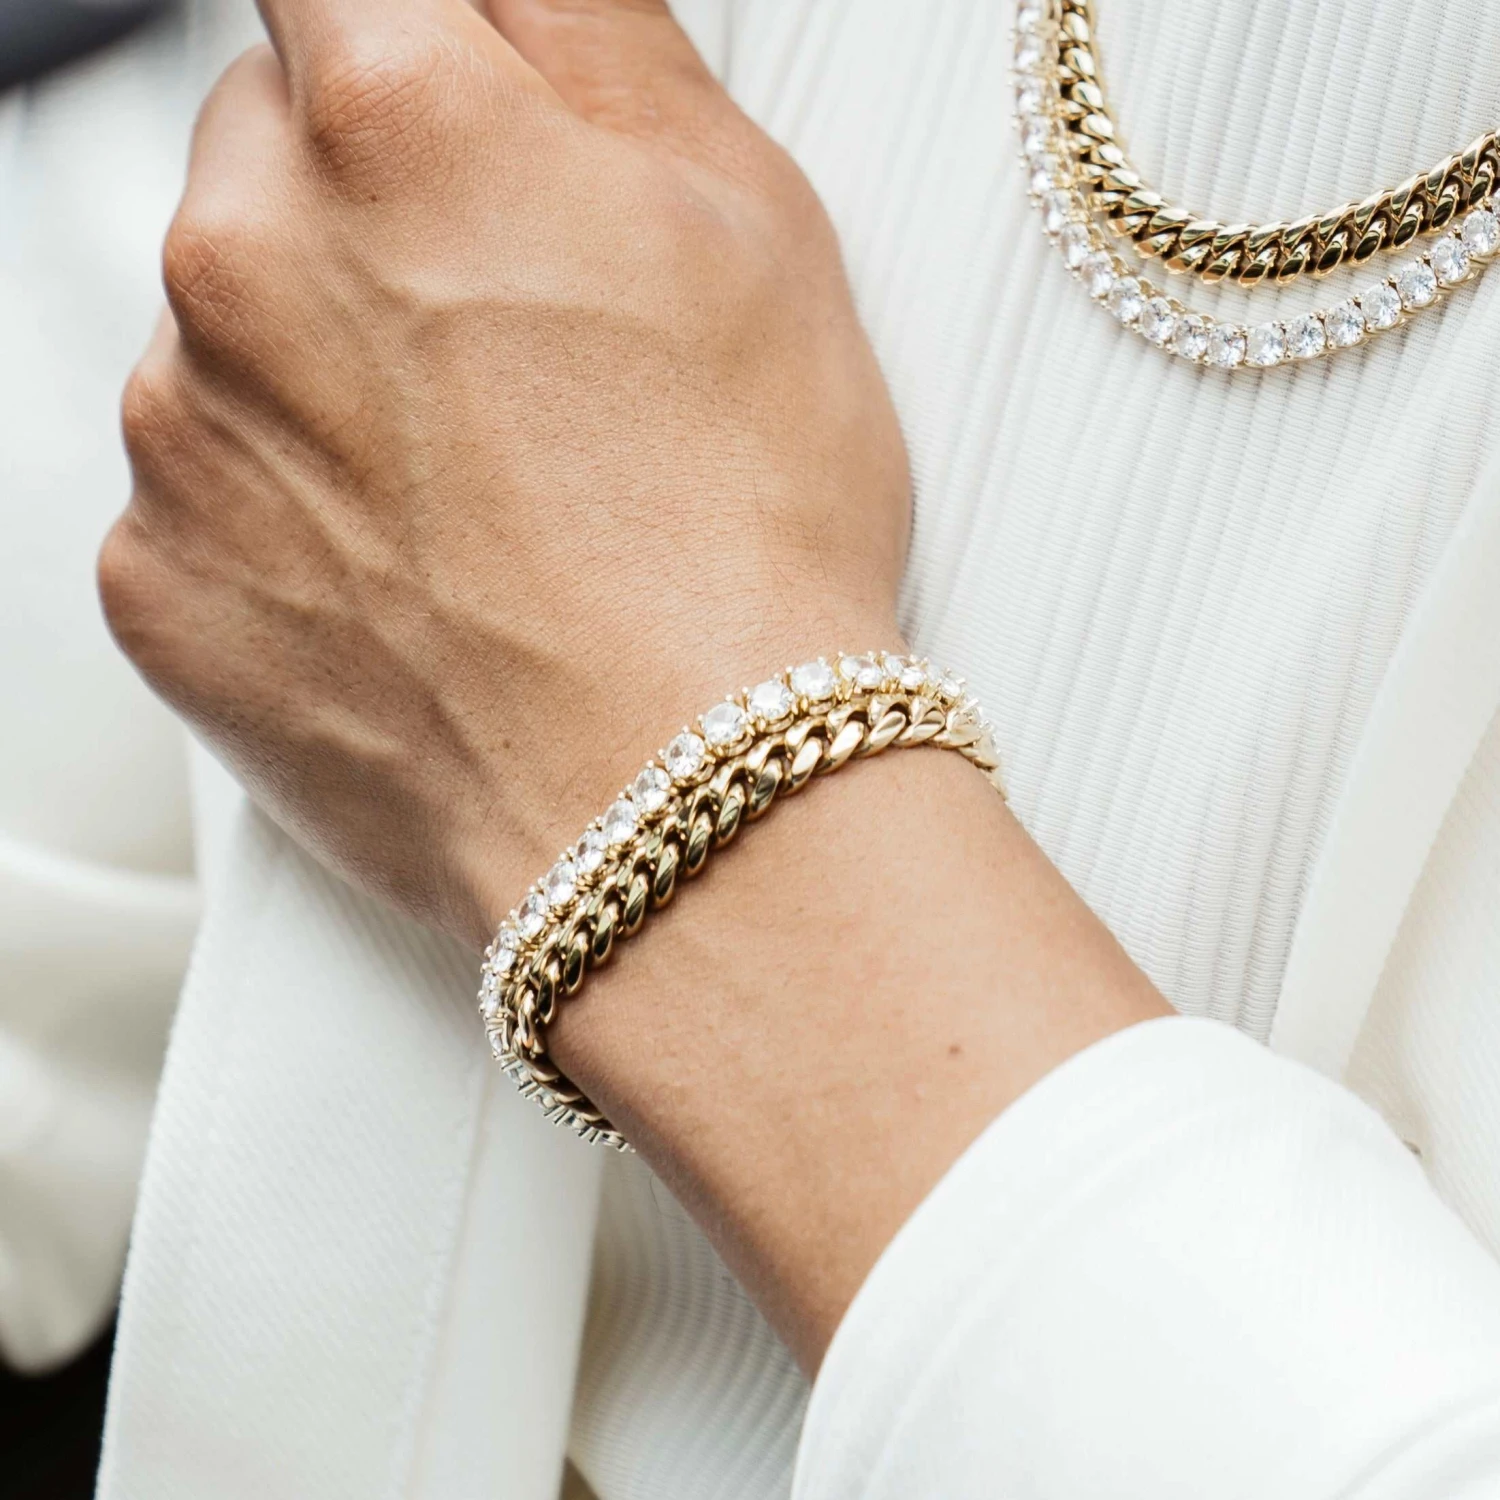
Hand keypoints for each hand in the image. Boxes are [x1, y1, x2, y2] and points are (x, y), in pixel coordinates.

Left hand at [100, 0, 907, 948]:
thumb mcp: (746, 217)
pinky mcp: (162, 586)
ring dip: (324, 366)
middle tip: (511, 329)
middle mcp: (242, 262)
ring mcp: (181, 437)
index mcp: (394, 124)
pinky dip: (285, 510)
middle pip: (264, 147)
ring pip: (223, 330)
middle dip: (366, 198)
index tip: (439, 101)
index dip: (404, 40)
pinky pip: (198, 493)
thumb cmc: (742, 540)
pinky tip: (418, 575)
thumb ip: (590, 35)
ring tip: (485, 484)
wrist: (679, 808)